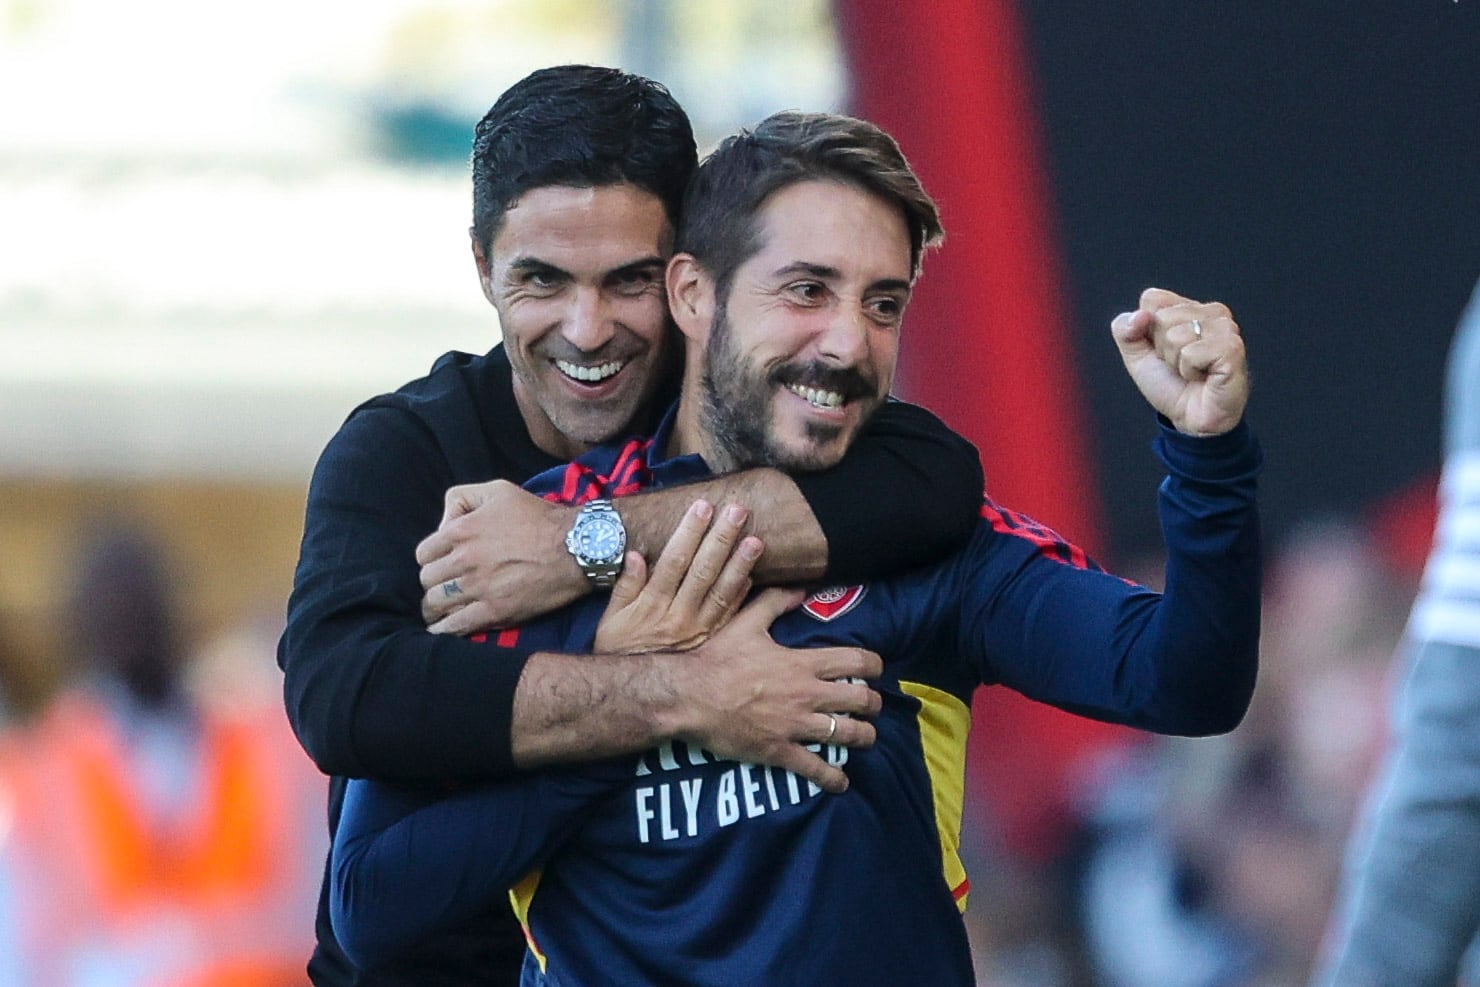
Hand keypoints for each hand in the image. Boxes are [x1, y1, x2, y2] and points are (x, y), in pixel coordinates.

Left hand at [416, 480, 583, 633]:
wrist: (576, 547)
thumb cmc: (540, 517)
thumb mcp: (499, 490)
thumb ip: (462, 498)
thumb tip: (443, 524)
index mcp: (461, 530)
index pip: (423, 553)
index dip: (432, 559)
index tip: (442, 564)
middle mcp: (464, 559)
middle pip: (427, 579)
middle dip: (434, 582)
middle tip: (446, 586)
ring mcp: (478, 587)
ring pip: (435, 604)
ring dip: (435, 607)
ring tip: (442, 610)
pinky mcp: (494, 611)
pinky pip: (455, 627)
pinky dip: (443, 630)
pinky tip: (443, 629)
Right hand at [595, 500, 760, 652]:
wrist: (635, 692)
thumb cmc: (619, 649)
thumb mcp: (612, 618)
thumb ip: (625, 586)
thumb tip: (635, 555)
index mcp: (654, 604)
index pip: (675, 560)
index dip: (690, 532)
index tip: (702, 507)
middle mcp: (680, 615)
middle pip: (704, 571)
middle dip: (721, 538)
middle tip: (737, 511)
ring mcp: (700, 630)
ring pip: (723, 592)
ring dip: (740, 565)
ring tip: (756, 540)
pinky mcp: (712, 642)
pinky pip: (730, 615)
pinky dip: (742, 595)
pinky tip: (753, 575)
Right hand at [662, 588, 883, 793]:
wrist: (688, 696)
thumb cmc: (716, 658)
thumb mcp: (747, 623)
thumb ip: (776, 602)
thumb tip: (803, 588)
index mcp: (802, 663)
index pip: (856, 662)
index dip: (874, 665)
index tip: (876, 669)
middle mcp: (807, 695)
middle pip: (860, 700)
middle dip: (873, 704)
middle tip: (872, 706)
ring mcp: (795, 726)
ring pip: (846, 735)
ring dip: (863, 737)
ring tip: (865, 737)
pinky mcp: (779, 751)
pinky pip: (815, 769)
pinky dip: (833, 778)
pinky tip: (841, 782)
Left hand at [1111, 287, 1249, 435]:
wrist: (1190, 419)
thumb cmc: (1170, 385)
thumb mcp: (1136, 355)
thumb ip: (1124, 330)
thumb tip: (1139, 315)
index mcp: (1190, 307)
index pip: (1152, 299)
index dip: (1147, 330)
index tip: (1163, 350)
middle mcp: (1212, 312)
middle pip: (1161, 317)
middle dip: (1162, 348)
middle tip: (1180, 365)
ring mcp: (1226, 328)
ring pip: (1175, 335)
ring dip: (1176, 361)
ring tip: (1193, 372)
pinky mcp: (1232, 348)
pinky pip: (1190, 353)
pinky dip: (1189, 371)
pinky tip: (1203, 377)